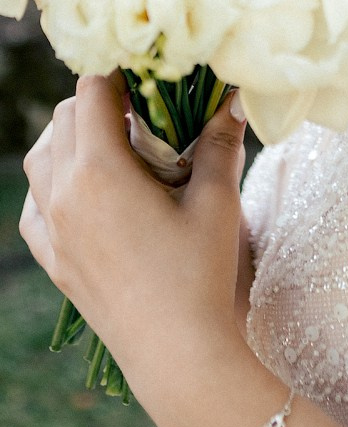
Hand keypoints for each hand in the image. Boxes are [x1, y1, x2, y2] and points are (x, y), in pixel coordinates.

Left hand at [20, 73, 248, 426]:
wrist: (177, 354)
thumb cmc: (199, 273)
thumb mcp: (216, 201)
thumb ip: (219, 141)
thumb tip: (233, 96)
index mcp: (99, 171)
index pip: (91, 91)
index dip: (118, 72)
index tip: (147, 73)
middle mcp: (63, 194)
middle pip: (64, 118)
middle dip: (99, 101)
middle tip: (143, 108)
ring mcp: (52, 230)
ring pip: (40, 157)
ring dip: (72, 137)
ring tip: (116, 145)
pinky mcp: (53, 260)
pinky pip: (35, 205)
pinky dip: (54, 184)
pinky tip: (87, 191)